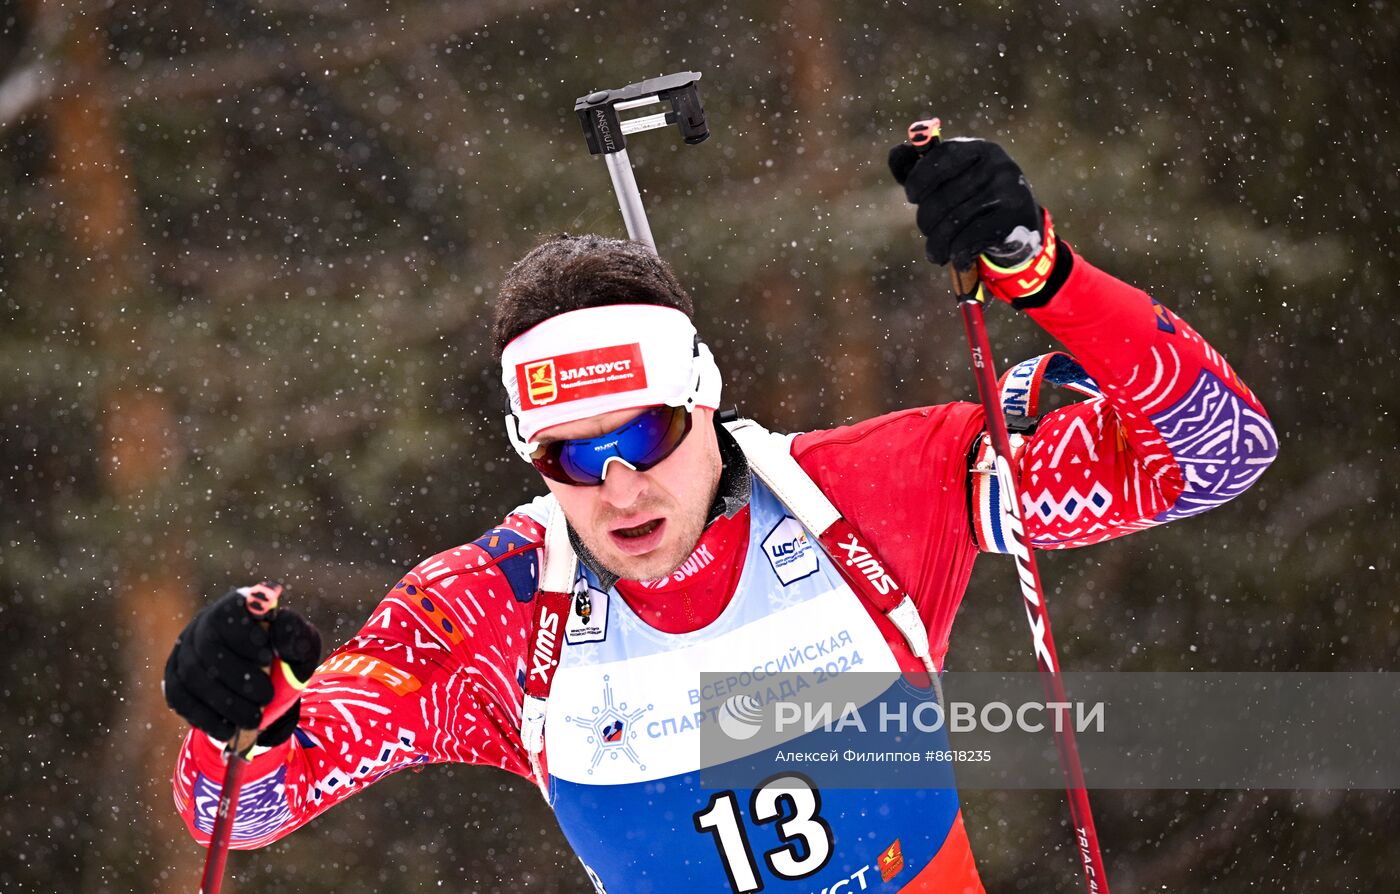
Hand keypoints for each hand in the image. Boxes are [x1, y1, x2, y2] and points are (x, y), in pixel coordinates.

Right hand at [163, 584, 321, 747]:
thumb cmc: (285, 655)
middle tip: (266, 696)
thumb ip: (295, 637)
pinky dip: (203, 716)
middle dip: (238, 677)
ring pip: (192, 674)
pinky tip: (228, 730)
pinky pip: (179, 697)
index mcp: (236, 606)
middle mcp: (204, 623)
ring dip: (224, 702)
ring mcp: (185, 650)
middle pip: (208, 647)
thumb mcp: (301, 644)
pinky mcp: (174, 677)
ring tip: (254, 719)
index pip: (229, 611)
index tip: (266, 657)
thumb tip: (278, 634)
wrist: (266, 681)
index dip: (244, 635)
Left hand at [888, 137, 1043, 270]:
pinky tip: (956, 260)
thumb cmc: (973, 198)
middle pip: (943, 196)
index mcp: (978, 149)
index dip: (919, 178)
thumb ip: (917, 167)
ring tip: (935, 254)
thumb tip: (896, 153)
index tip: (911, 196)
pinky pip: (970, 238)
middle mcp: (996, 165)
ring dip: (937, 244)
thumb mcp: (948, 178)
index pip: (941, 156)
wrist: (1018, 225)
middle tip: (927, 230)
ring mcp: (1007, 190)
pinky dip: (957, 254)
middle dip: (926, 220)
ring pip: (954, 221)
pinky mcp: (1013, 217)